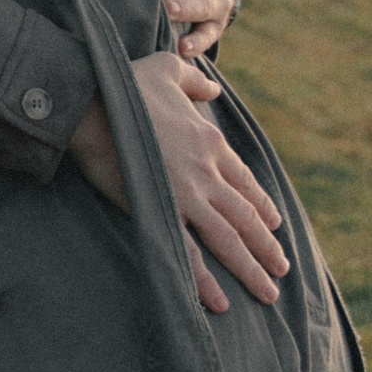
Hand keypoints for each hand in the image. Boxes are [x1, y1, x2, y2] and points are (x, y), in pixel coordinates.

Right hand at [68, 50, 289, 316]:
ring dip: (250, 269)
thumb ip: (194, 81)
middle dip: (266, 247)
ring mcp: (187, 193)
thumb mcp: (167, 69)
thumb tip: (211, 88)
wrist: (90, 104)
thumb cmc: (124, 85)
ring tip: (267, 293)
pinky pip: (189, 252)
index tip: (275, 226)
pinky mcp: (161, 210)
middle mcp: (207, 171)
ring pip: (228, 238)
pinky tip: (219, 303)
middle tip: (281, 270)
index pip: (245, 182)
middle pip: (246, 217)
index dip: (262, 206)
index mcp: (210, 142)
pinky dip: (206, 281)